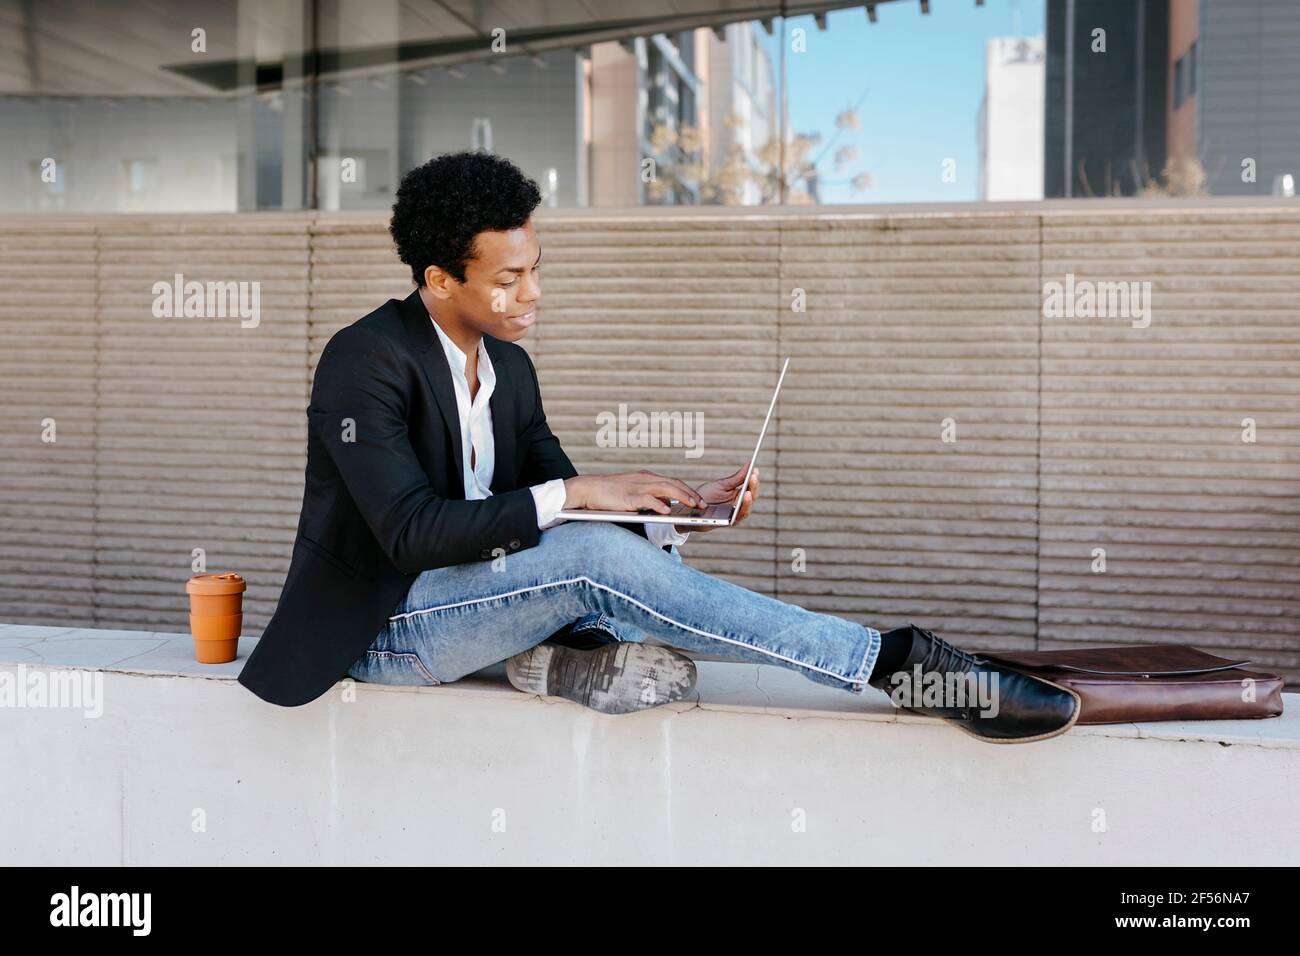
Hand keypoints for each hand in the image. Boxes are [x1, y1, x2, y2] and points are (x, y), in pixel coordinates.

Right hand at [563, 471, 704, 514]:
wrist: (589, 488)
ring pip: (665, 489)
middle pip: (674, 484)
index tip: (699, 499)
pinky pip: (647, 500)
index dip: (688, 490)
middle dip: (690, 494)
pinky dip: (659, 505)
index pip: (673, 482)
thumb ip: (651, 497)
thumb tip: (666, 506)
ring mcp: (637, 487)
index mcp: (647, 477)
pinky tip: (668, 511)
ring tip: (693, 506)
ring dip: (682, 497)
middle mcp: (645, 479)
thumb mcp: (634, 493)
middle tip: (703, 504)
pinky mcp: (629, 496)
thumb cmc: (610, 493)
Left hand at [673, 463, 758, 534]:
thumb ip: (738, 477)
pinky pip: (738, 517)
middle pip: (752, 497)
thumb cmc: (707, 496)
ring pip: (747, 508)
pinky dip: (741, 510)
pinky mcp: (729, 522)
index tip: (755, 469)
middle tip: (753, 477)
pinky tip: (740, 502)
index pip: (751, 487)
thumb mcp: (723, 484)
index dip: (754, 479)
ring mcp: (735, 514)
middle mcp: (739, 505)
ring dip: (749, 500)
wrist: (691, 508)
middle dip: (753, 487)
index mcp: (739, 495)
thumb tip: (750, 463)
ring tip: (748, 491)